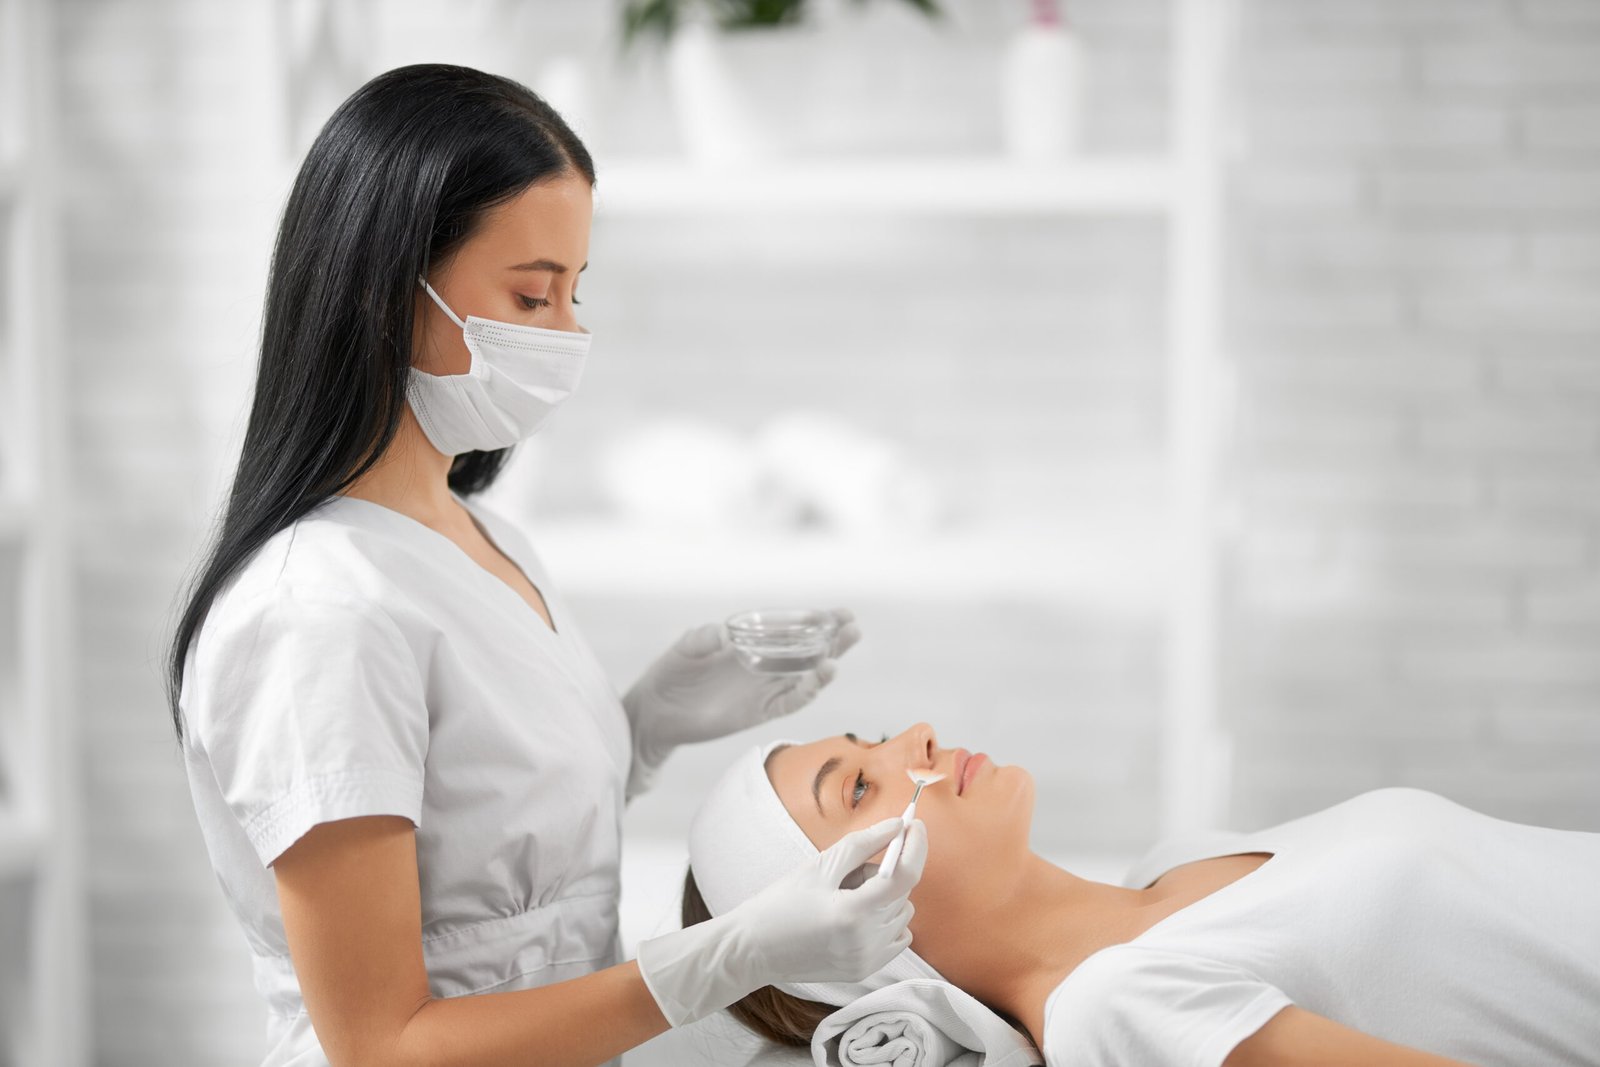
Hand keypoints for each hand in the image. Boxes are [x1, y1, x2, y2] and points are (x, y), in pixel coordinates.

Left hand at [622, 607, 861, 771]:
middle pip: (809, 651)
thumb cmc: (671, 673)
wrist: (657, 712)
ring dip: (826, 665)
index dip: (817, 621)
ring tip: (840, 651)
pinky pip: (790, 702)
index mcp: (753, 643)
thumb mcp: (685, 648)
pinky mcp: (760, 712)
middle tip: (853, 626)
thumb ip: (702, 639)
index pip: (792, 630)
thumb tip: (723, 634)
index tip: (837, 612)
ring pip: (805, 677)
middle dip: (833, 639)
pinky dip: (807, 691)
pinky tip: (821, 676)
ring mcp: (765, 689)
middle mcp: (765, 665)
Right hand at [734, 814, 927, 982]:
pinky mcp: (866, 970)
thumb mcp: (819, 866)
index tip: (913, 825)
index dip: (914, 845)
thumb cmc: (780, 904)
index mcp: (852, 912)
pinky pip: (898, 937)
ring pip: (902, 913)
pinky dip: (887, 920)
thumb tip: (897, 826)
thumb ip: (863, 844)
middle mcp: (865, 941)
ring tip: (846, 898)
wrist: (753, 949)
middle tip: (849, 872)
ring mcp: (867, 960)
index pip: (904, 875)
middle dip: (884, 872)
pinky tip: (856, 917)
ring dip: (885, 897)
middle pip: (901, 891)